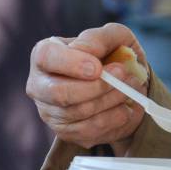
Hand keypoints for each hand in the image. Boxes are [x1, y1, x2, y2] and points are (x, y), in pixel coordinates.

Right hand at [27, 23, 148, 152]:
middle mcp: (39, 85)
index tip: (98, 68)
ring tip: (131, 88)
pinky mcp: (65, 132)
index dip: (72, 63)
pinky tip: (125, 107)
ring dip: (111, 100)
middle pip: (59, 93)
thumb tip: (85, 50)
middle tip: (123, 76)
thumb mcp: (114, 37)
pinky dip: (113, 118)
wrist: (125, 85)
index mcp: (45, 54)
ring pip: (78, 112)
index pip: (46, 57)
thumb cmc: (113, 55)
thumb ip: (99, 38)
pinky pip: (89, 130)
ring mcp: (49, 111)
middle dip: (96, 87)